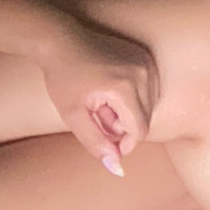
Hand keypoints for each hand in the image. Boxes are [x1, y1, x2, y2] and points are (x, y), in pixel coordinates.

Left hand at [42, 20, 156, 176]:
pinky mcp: (145, 56)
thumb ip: (96, 144)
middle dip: (124, 127)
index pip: (140, 129)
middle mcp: (142, 72)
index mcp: (124, 87)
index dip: (125, 144)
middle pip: (146, 118)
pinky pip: (150, 88)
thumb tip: (117, 169)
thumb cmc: (63, 78)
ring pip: (150, 104)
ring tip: (103, 104)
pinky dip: (134, 98)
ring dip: (129, 112)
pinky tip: (111, 92)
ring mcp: (146, 61)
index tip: (107, 145)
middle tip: (99, 118)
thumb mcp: (73, 116)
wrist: (60, 40)